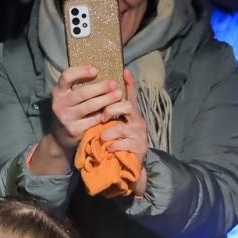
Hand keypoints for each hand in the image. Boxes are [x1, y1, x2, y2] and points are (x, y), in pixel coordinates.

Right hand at [48, 64, 121, 154]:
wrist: (60, 137)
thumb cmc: (70, 110)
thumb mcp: (68, 96)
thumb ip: (77, 85)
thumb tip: (99, 71)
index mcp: (57, 92)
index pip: (67, 76)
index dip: (81, 72)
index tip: (96, 70)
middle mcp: (59, 104)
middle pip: (82, 93)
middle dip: (100, 87)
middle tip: (114, 84)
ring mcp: (66, 118)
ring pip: (89, 106)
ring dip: (106, 100)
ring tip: (118, 95)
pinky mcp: (75, 130)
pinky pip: (93, 120)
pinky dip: (105, 114)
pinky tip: (113, 110)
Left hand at [100, 69, 151, 195]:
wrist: (129, 167)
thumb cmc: (119, 143)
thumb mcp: (114, 126)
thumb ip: (109, 113)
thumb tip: (96, 99)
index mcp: (132, 114)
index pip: (132, 95)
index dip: (130, 83)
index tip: (125, 71)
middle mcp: (139, 122)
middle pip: (128, 107)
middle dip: (112, 110)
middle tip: (102, 117)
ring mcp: (140, 135)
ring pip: (122, 127)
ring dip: (109, 132)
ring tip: (101, 138)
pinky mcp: (139, 149)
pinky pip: (123, 144)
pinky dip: (113, 146)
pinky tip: (108, 149)